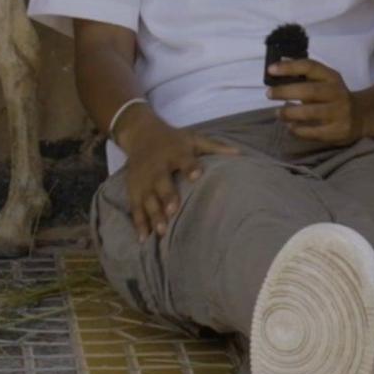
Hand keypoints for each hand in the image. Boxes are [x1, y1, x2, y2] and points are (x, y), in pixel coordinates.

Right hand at [121, 119, 239, 237]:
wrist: (140, 134)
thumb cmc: (174, 140)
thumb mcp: (193, 139)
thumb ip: (214, 147)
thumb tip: (240, 154)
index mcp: (175, 153)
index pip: (183, 159)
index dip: (189, 167)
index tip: (196, 175)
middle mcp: (157, 167)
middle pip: (161, 183)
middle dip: (166, 197)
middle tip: (173, 211)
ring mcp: (143, 180)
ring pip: (147, 199)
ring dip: (153, 215)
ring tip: (161, 231)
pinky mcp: (133, 189)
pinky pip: (135, 208)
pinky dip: (139, 223)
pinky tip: (144, 239)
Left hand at [270, 58, 373, 145]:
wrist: (361, 116)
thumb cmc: (333, 96)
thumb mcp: (324, 82)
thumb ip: (304, 76)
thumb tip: (277, 68)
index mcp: (331, 77)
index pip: (310, 67)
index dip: (289, 67)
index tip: (271, 70)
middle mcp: (337, 93)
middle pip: (310, 91)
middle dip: (286, 92)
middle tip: (269, 94)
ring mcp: (340, 112)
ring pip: (312, 112)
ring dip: (290, 113)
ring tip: (278, 113)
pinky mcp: (338, 130)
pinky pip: (315, 132)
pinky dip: (299, 131)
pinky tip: (290, 127)